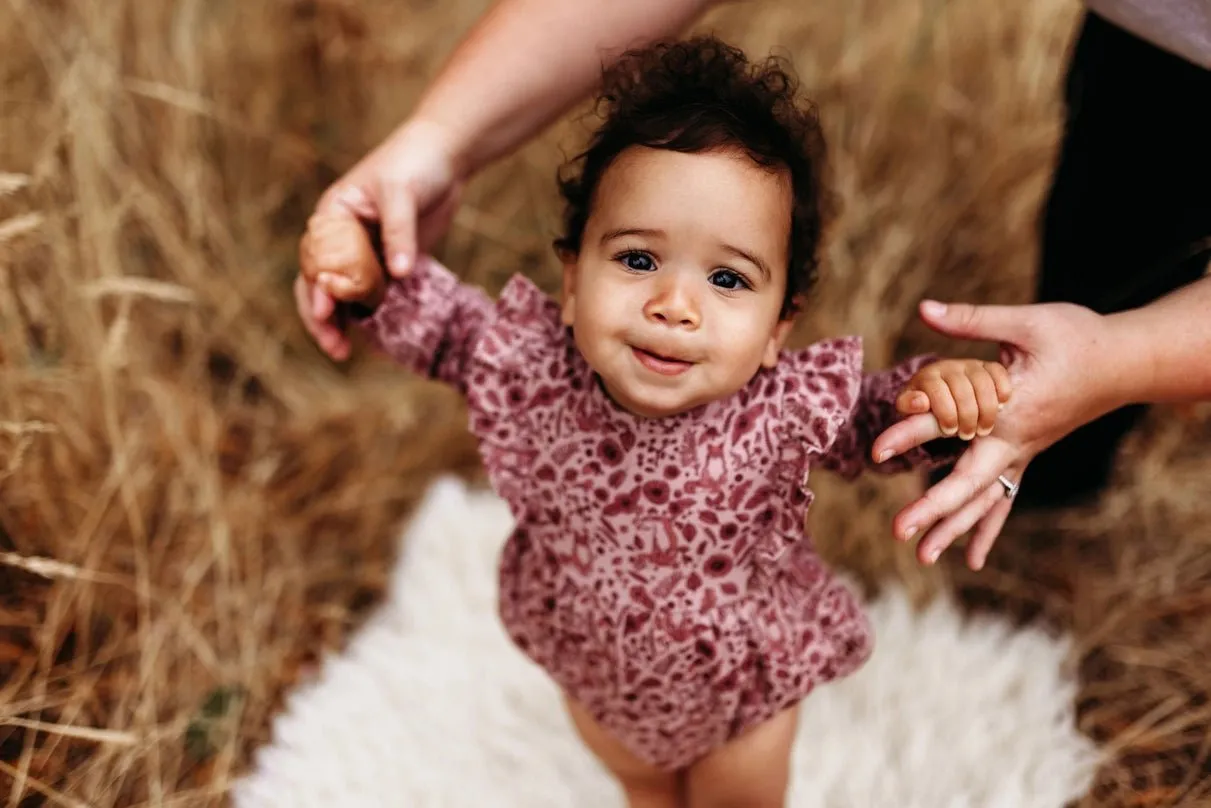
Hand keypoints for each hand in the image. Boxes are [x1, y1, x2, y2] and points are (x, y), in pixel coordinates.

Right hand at [295, 120, 462, 359]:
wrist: (446, 157)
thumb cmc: (415, 164)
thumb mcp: (402, 193)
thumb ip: (399, 232)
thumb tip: (398, 274)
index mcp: (332, 217)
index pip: (316, 259)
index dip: (317, 289)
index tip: (325, 313)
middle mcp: (342, 239)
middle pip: (322, 285)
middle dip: (323, 319)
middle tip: (336, 348)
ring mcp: (366, 254)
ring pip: (347, 297)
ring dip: (344, 324)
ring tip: (346, 353)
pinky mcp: (391, 264)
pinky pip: (378, 296)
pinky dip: (375, 317)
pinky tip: (380, 340)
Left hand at [871, 299, 1121, 569]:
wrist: (1124, 363)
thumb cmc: (1076, 338)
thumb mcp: (1025, 322)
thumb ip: (972, 321)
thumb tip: (925, 308)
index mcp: (1008, 406)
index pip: (949, 422)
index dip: (911, 432)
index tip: (877, 450)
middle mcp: (1013, 439)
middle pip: (968, 482)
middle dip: (932, 508)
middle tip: (898, 531)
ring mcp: (1022, 452)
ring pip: (985, 500)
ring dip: (954, 528)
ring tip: (923, 558)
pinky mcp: (1026, 455)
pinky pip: (1003, 500)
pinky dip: (985, 528)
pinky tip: (971, 559)